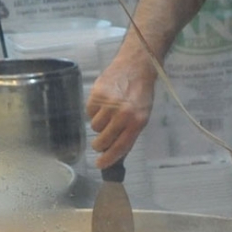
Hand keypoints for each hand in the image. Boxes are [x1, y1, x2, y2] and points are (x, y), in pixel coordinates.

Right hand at [86, 50, 156, 167]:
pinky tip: (103, 103)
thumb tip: (115, 152)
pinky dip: (93, 111)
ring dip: (99, 125)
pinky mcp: (96, 94)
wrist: (135, 66)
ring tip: (108, 114)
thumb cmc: (141, 93)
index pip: (120, 147)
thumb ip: (130, 133)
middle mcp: (123, 114)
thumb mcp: (143, 115)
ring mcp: (109, 104)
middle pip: (103, 141)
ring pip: (94, 127)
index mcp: (138, 122)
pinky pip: (88, 113)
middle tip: (100, 142)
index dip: (108, 159)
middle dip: (99, 144)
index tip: (99, 165)